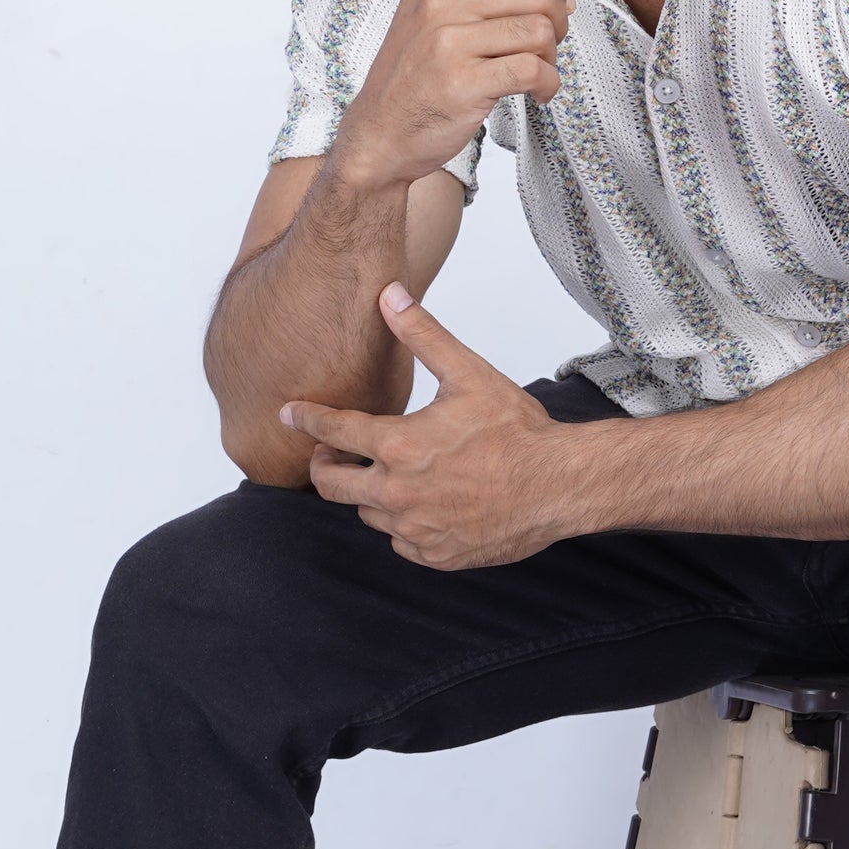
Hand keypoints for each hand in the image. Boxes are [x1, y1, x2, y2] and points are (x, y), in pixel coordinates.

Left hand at [281, 285, 594, 566]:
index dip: (306, 419)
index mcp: (398, 446)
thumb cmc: (517, 430)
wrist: (559, 485)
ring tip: (392, 475)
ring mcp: (414, 529)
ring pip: (367, 513)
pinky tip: (423, 505)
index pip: (332, 432)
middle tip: (332, 455)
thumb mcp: (468, 374)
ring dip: (370, 494)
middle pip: (331, 485)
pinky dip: (403, 524)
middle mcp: (397, 493)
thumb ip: (422, 335)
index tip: (289, 413)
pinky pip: (399, 541)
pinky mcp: (434, 554)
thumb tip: (389, 294)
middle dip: (324, 466)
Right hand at [330, 0, 571, 192]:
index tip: (551, 8)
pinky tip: (538, 93)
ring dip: (552, 56)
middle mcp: (437, 1)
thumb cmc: (420, 71)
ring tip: (537, 71)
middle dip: (558, 20)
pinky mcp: (461, 83)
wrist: (381, 132)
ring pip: (539, 31)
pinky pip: (532, 70)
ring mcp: (446, 43)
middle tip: (547, 45)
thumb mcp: (448, 11)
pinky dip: (548, 84)